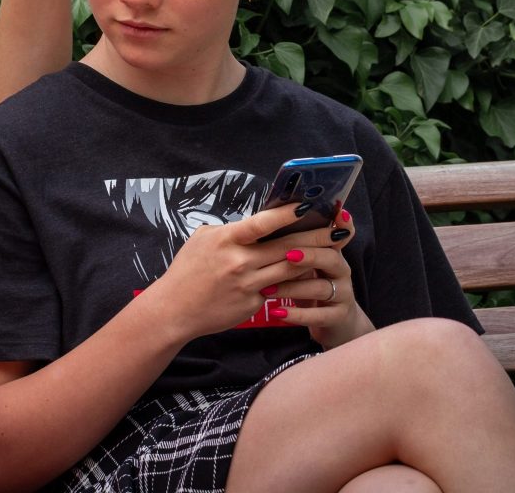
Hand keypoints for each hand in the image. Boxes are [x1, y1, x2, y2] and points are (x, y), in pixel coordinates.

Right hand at [144, 203, 318, 342]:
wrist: (175, 309)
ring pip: (289, 269)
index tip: (308, 204)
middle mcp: (240, 262)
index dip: (287, 213)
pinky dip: (295, 280)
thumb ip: (229, 231)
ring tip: (333, 250)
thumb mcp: (202, 240)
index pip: (261, 223)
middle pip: (286, 246)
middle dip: (316, 236)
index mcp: (226, 240)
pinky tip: (310, 274)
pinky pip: (280, 289)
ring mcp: (248, 284)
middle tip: (339, 229)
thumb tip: (254, 226)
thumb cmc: (187, 271)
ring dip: (313, 259)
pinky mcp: (253, 304)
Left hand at [263, 207, 373, 347]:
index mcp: (331, 252)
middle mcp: (341, 270)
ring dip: (292, 288)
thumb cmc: (310, 285)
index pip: (340, 234)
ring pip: (321, 288)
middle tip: (289, 255)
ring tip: (267, 290)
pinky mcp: (338, 317)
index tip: (338, 211)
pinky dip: (297, 315)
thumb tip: (268, 220)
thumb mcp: (306, 263)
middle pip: (331, 258)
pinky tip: (277, 313)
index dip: (342, 223)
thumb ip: (294, 245)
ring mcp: (342, 294)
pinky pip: (318, 316)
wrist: (331, 322)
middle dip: (310, 255)